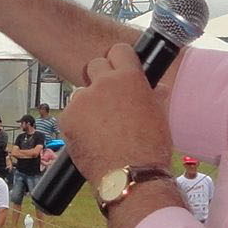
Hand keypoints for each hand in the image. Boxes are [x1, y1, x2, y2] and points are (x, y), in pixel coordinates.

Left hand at [54, 39, 172, 183]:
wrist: (131, 176)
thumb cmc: (150, 149)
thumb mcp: (159, 116)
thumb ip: (153, 95)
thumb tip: (156, 89)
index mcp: (129, 77)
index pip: (118, 51)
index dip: (119, 61)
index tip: (118, 70)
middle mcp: (104, 83)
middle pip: (95, 65)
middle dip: (100, 79)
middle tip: (107, 101)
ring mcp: (83, 99)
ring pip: (81, 92)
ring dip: (88, 104)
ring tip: (101, 128)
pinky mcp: (68, 118)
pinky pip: (70, 114)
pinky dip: (77, 123)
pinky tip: (90, 138)